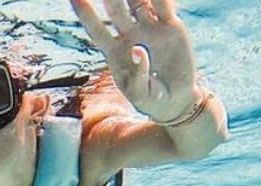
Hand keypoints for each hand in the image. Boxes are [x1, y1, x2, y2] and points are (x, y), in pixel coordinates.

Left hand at [70, 0, 199, 121]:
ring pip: (138, 2)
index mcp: (114, 51)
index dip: (85, 13)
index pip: (96, 28)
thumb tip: (138, 50)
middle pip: (115, 9)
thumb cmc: (151, 100)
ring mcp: (149, 28)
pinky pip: (164, 6)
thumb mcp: (141, 95)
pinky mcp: (170, 25)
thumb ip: (138, 76)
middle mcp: (129, 34)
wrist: (175, 99)